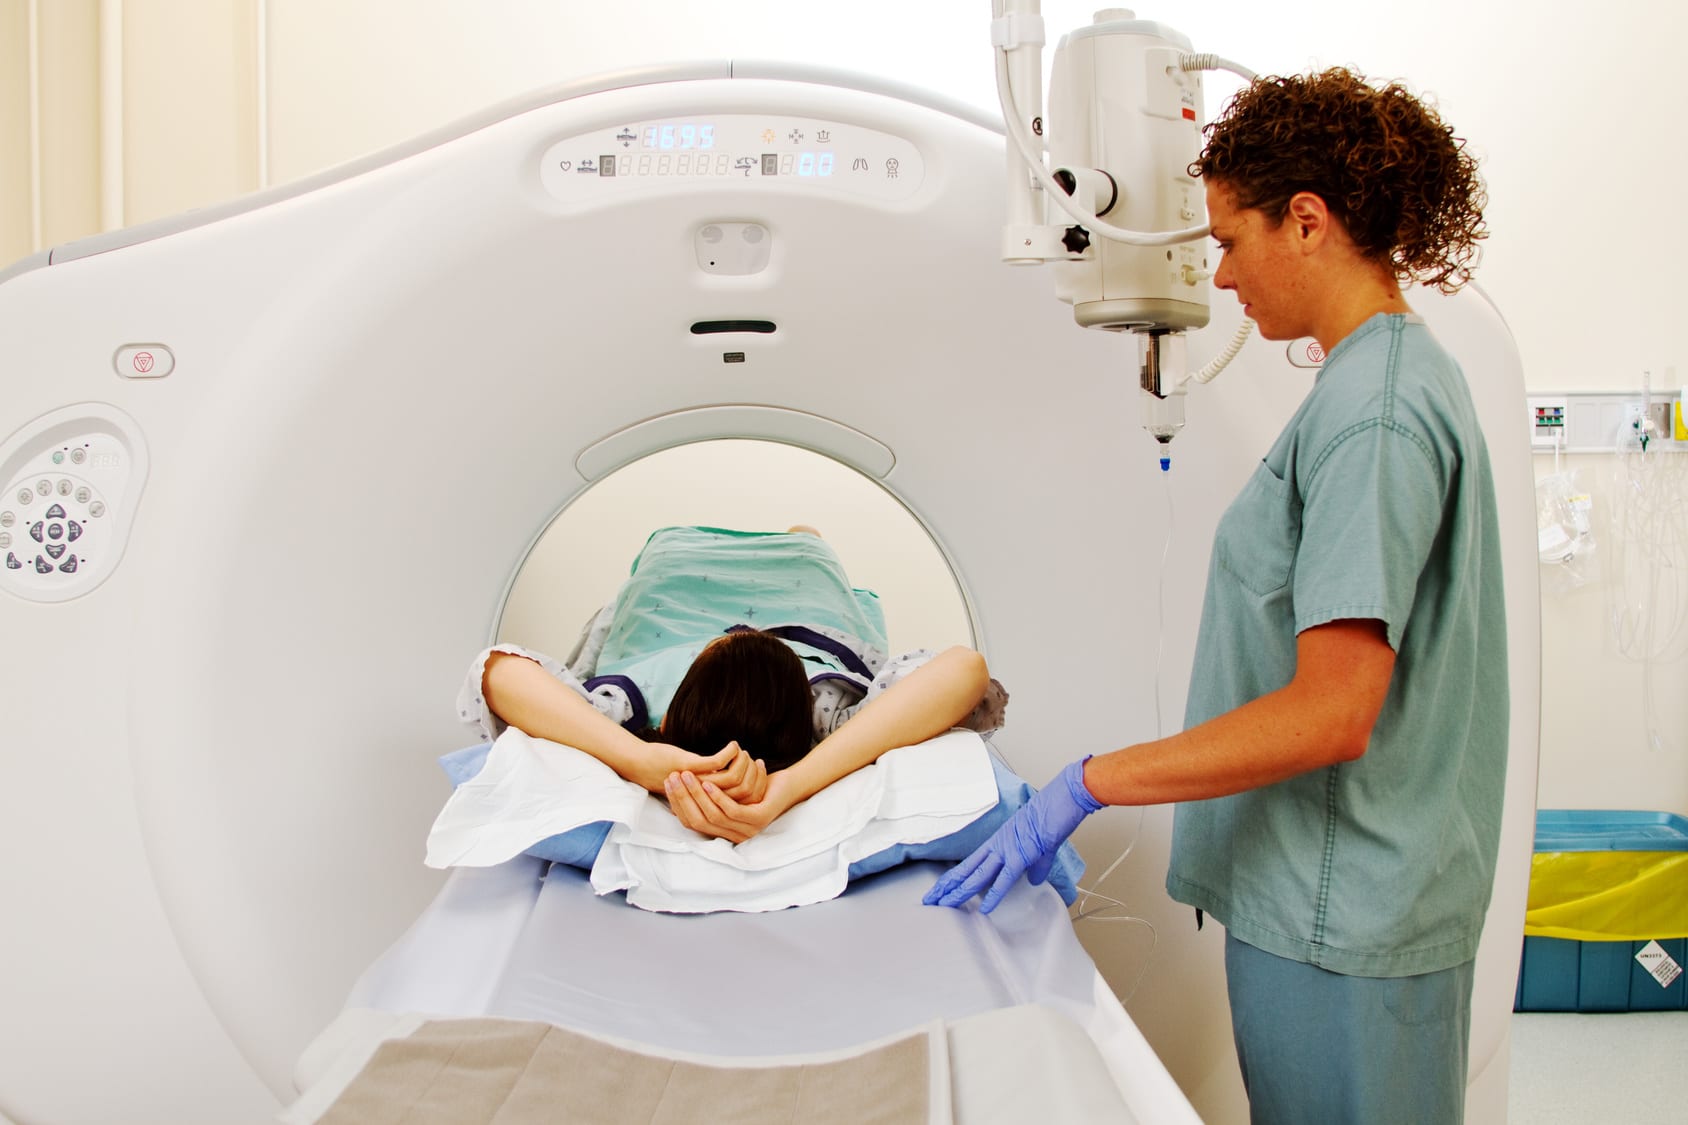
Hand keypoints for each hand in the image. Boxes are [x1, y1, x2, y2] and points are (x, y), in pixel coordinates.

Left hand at [632, 741, 763, 799]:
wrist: (644, 765)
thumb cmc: (673, 775)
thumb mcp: (698, 788)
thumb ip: (715, 792)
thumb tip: (739, 788)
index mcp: (709, 806)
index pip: (744, 803)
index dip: (757, 788)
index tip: (759, 773)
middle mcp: (705, 798)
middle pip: (744, 791)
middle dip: (754, 774)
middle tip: (752, 761)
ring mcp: (699, 783)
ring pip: (735, 778)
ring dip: (743, 762)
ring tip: (743, 753)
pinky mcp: (692, 767)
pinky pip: (720, 762)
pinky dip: (730, 752)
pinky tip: (733, 746)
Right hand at [664, 768, 799, 843]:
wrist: (788, 784)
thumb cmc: (753, 786)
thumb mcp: (725, 792)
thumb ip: (705, 798)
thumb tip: (675, 793)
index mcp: (724, 832)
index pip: (692, 823)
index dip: (678, 803)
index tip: (667, 784)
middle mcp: (734, 836)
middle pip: (700, 821)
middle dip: (683, 798)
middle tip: (674, 778)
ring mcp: (748, 831)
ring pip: (714, 816)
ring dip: (697, 795)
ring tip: (687, 777)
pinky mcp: (759, 819)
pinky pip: (732, 811)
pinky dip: (718, 798)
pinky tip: (709, 783)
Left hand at [923, 758, 1101, 913]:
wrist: (1061, 800)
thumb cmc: (1052, 816)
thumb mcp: (1041, 848)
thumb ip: (1035, 866)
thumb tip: (1033, 880)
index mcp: (998, 843)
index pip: (969, 864)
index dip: (953, 878)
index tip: (940, 890)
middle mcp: (997, 846)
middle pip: (965, 870)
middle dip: (946, 887)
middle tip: (929, 900)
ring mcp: (1006, 850)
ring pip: (977, 875)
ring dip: (960, 892)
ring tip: (944, 905)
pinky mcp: (1021, 855)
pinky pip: (1004, 879)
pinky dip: (993, 894)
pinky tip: (983, 908)